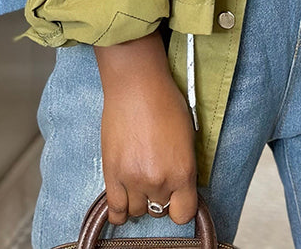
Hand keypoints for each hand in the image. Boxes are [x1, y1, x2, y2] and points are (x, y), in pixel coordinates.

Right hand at [94, 30, 197, 226]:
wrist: (137, 87)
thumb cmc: (164, 102)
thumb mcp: (188, 136)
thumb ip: (184, 166)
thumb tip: (180, 184)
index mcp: (183, 171)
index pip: (185, 213)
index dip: (181, 206)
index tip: (178, 198)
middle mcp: (159, 180)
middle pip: (160, 210)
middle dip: (160, 196)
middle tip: (157, 178)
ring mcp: (133, 180)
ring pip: (137, 211)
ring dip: (140, 199)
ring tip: (140, 181)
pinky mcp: (112, 175)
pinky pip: (115, 209)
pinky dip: (120, 210)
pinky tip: (124, 203)